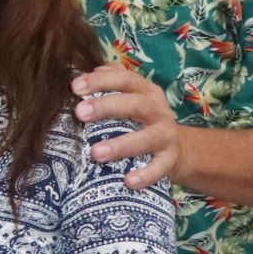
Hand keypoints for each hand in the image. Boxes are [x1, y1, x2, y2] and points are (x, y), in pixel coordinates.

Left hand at [71, 64, 184, 187]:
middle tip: (79, 112)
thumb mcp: (130, 97)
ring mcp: (166, 135)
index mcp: (145, 91)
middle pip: (135, 104)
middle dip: (106, 106)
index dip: (100, 81)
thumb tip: (86, 72)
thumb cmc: (140, 119)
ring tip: (96, 153)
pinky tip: (128, 182)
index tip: (75, 87)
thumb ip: (111, 81)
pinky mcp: (170, 160)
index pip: (124, 78)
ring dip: (121, 145)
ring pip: (147, 138)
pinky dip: (145, 174)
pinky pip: (159, 168)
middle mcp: (157, 110)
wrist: (177, 148)